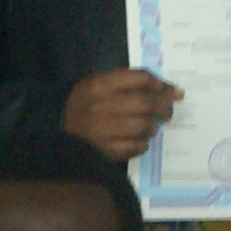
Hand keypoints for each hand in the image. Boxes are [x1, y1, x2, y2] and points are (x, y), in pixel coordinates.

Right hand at [61, 68, 182, 161]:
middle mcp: (101, 106)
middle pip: (145, 103)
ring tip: (151, 127)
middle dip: (164, 107)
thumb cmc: (85, 103)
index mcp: (99, 85)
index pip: (139, 78)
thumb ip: (127, 83)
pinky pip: (135, 147)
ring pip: (143, 126)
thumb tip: (166, 88)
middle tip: (168, 112)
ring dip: (152, 127)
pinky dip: (142, 144)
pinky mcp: (104, 151)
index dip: (161, 84)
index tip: (173, 91)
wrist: (58, 128)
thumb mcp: (98, 84)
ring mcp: (102, 131)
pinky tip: (139, 141)